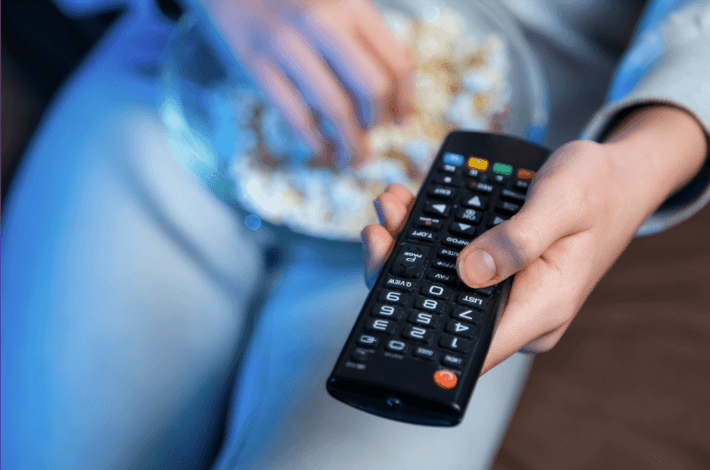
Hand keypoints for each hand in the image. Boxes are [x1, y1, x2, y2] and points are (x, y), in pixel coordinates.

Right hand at [202, 0, 415, 167]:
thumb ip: (364, 39)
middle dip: (377, 124)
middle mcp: (324, 23)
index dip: (404, 101)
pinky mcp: (256, 63)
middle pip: (372, 89)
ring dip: (349, 143)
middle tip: (374, 139)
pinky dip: (314, 141)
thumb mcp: (336, 3)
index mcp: (351, 7)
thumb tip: (391, 97)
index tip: (401, 121)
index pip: (396, 63)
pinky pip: (294, 113)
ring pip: (334, 107)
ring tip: (352, 158)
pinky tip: (322, 150)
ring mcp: (287, 44)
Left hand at [363, 105, 706, 374]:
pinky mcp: (497, 275)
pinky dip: (427, 238)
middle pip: (443, 314)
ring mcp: (505, 294)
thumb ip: (518, 240)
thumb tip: (468, 272)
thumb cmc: (597, 189)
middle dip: (402, 273)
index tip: (385, 296)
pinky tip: (409, 208)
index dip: (421, 336)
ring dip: (409, 248)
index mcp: (540, 310)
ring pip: (441, 286)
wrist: (616, 178)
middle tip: (379, 230)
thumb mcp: (562, 203)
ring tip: (392, 207)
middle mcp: (518, 312)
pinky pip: (452, 265)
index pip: (470, 348)